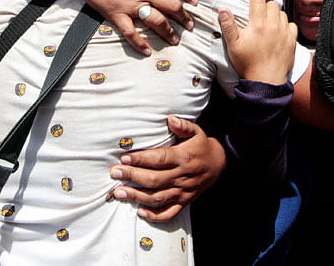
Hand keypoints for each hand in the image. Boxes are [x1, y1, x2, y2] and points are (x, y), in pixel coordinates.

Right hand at [72, 0, 197, 55]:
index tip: (194, 3)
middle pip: (173, 7)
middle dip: (184, 18)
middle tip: (190, 26)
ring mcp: (132, 4)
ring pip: (157, 21)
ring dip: (168, 32)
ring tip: (174, 40)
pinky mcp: (117, 14)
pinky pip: (130, 32)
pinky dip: (139, 43)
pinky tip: (147, 51)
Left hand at [109, 116, 224, 221]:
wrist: (219, 164)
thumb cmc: (201, 146)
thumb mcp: (197, 132)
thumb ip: (183, 126)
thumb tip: (170, 119)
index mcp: (183, 158)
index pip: (159, 159)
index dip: (141, 159)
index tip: (124, 158)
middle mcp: (182, 176)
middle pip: (154, 179)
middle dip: (132, 176)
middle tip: (115, 173)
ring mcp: (183, 192)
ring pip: (158, 198)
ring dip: (137, 196)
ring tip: (119, 192)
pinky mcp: (184, 202)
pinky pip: (169, 213)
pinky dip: (154, 216)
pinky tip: (140, 212)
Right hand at [218, 0, 297, 83]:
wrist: (266, 80)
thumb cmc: (249, 65)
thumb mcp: (233, 46)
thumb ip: (228, 26)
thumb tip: (223, 10)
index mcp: (258, 25)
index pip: (258, 1)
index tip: (250, 1)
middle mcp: (273, 26)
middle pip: (272, 4)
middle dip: (264, 6)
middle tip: (258, 13)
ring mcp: (284, 33)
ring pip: (282, 13)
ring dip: (275, 14)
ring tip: (268, 22)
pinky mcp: (291, 40)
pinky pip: (292, 25)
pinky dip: (286, 25)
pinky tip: (279, 31)